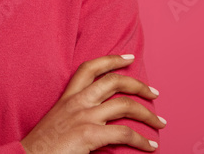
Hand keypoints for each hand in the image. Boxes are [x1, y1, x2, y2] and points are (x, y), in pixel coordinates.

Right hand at [20, 54, 164, 153]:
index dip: (112, 60)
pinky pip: (124, 133)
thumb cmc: (43, 145)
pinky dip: (141, 140)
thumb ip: (77, 115)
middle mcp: (77, 102)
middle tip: (154, 93)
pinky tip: (150, 146)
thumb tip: (100, 120)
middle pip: (114, 82)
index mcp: (67, 97)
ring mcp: (84, 117)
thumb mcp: (59, 122)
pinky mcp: (89, 134)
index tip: (129, 58)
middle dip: (138, 85)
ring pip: (125, 105)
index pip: (90, 68)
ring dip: (147, 114)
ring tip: (160, 122)